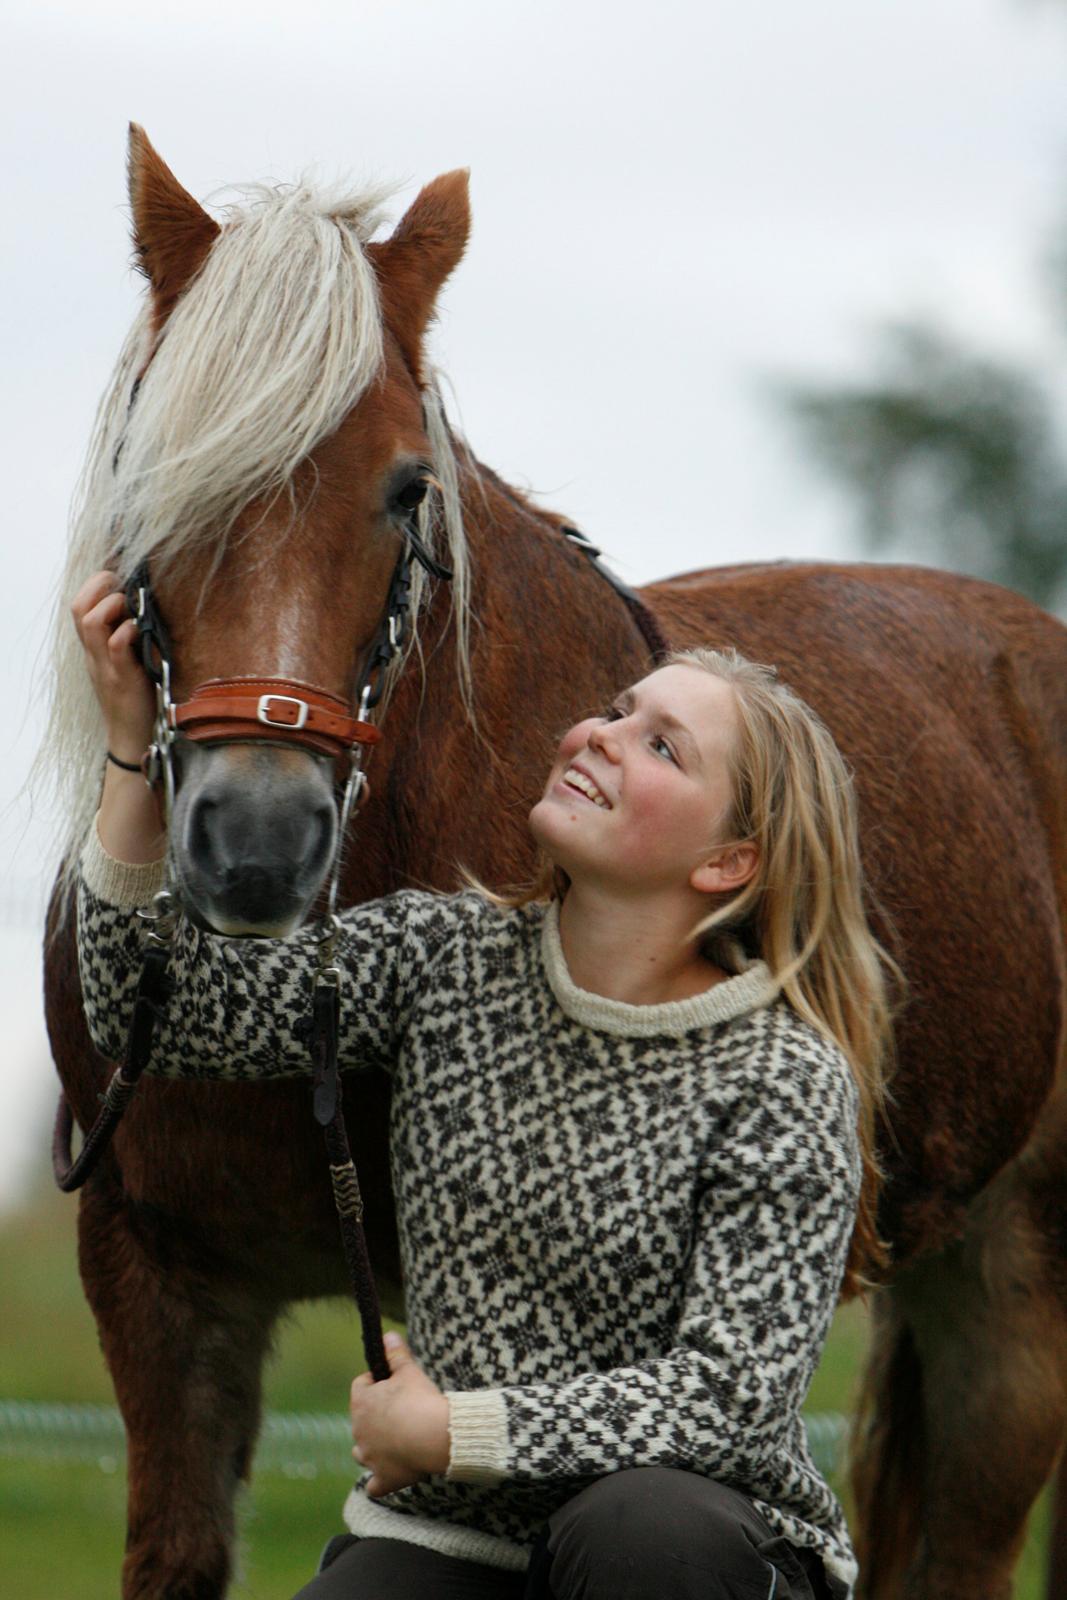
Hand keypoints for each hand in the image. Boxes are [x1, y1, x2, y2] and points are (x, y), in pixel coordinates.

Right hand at [71, 569, 155, 762]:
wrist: (131, 736)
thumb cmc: (133, 696)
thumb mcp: (124, 661)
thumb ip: (125, 637)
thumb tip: (141, 609)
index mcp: (93, 647)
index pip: (78, 606)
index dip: (94, 586)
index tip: (118, 581)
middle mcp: (94, 653)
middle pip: (78, 607)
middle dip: (99, 586)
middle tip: (123, 586)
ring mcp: (105, 665)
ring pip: (90, 622)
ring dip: (112, 605)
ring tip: (131, 608)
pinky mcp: (122, 678)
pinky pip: (116, 646)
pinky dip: (128, 631)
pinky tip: (141, 631)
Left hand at [350, 1332, 449, 1498]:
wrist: (435, 1436)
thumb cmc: (420, 1400)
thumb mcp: (409, 1371)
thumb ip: (396, 1354)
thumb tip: (387, 1336)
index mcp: (361, 1403)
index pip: (361, 1385)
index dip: (377, 1382)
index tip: (393, 1382)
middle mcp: (359, 1431)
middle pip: (361, 1418)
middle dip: (377, 1414)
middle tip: (402, 1409)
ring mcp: (369, 1457)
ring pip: (361, 1451)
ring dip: (372, 1446)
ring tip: (392, 1441)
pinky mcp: (384, 1478)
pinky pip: (374, 1485)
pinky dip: (378, 1481)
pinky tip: (384, 1478)